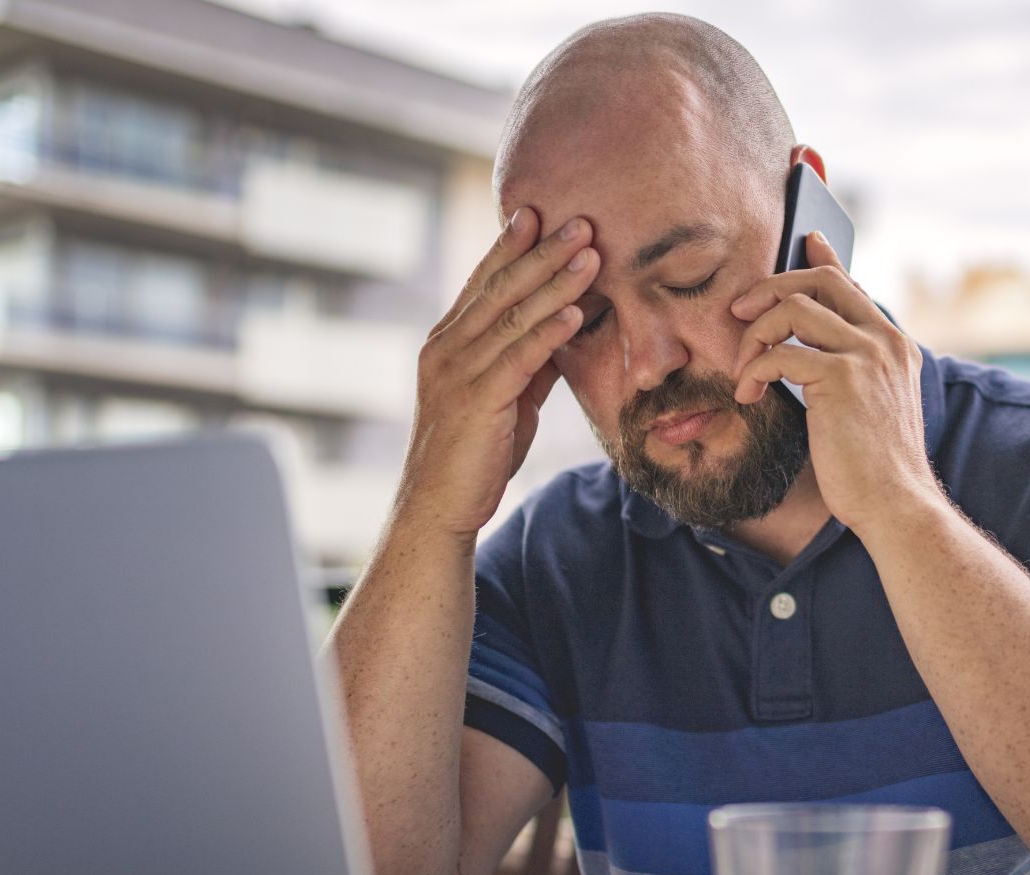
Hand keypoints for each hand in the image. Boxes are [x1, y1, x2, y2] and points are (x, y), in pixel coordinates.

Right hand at [397, 208, 599, 537]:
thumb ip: (527, 359)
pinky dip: (548, 332)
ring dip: (554, 282)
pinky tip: (575, 312)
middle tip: (578, 219)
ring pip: (512, 316)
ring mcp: (457, 373)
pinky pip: (518, 358)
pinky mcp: (476, 401)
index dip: (510, 247)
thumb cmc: (476, 452)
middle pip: (499, 288)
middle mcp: (446, 348)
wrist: (439, 506)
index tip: (538, 213)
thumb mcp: (506, 396)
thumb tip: (562, 326)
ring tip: (589, 254)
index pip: (483, 283)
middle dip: (541, 252)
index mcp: (448, 342)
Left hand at [728, 230, 940, 535]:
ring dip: (754, 335)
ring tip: (744, 369)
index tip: (805, 242)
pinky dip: (753, 370)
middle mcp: (884, 341)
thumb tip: (811, 354)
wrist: (896, 504)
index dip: (822, 261)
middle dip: (770, 288)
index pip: (851, 286)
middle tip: (739, 311)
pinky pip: (779, 353)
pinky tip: (749, 395)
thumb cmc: (876, 468)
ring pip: (793, 309)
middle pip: (820, 282)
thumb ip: (853, 371)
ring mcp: (866, 356)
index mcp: (894, 345)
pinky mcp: (841, 378)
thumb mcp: (871, 408)